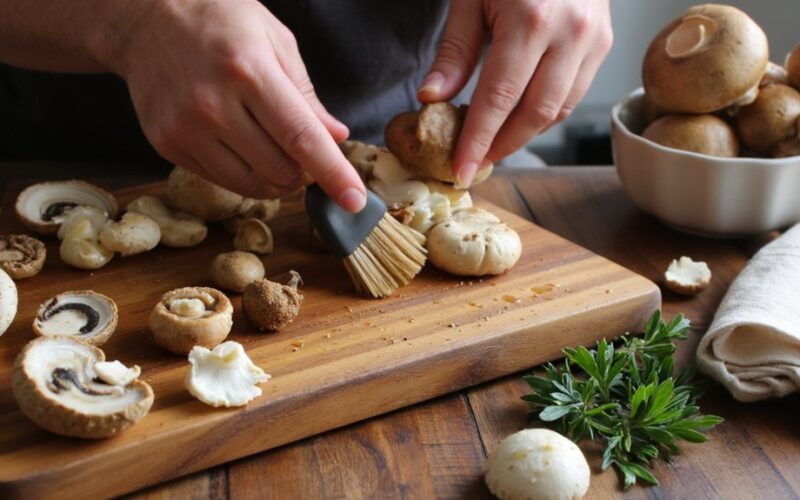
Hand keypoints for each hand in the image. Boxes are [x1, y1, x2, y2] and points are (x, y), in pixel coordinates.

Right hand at [110, 0, 365, 210]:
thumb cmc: (219, 20)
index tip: (355, 201)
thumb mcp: (274, 40)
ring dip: (276, 178)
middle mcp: (213, 104)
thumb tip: (336, 138)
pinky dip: (245, 174)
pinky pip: (223, 181)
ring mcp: (186, 128)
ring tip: (274, 149)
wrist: (145, 18)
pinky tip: (241, 144)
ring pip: (253, 184)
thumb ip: (306, 94)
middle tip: (304, 151)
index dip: (333, 174)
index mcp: (249, 70)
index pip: (301, 137)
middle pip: (281, 169)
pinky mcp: (166, 145)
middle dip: (304, 171)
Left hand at [419, 0, 612, 185]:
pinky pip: (574, 94)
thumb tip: (433, 98)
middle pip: (534, 114)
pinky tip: (520, 120)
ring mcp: (593, 38)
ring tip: (492, 145)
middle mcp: (570, 33)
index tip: (460, 170)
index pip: (499, 99)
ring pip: (559, 110)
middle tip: (474, 164)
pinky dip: (545, 114)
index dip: (478, 140)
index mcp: (531, 19)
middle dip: (501, 147)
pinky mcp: (603, 41)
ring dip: (524, 135)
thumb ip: (455, 50)